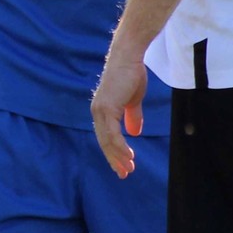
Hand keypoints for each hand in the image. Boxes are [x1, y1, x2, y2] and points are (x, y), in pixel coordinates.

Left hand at [90, 50, 146, 179]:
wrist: (129, 58)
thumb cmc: (131, 76)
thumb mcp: (132, 101)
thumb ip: (132, 116)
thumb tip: (135, 132)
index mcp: (102, 112)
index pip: (106, 137)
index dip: (114, 152)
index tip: (122, 166)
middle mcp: (98, 113)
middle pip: (104, 143)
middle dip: (114, 160)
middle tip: (124, 174)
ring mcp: (100, 111)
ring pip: (108, 141)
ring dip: (119, 157)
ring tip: (128, 169)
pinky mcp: (106, 108)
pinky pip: (112, 134)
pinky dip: (120, 147)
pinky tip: (129, 157)